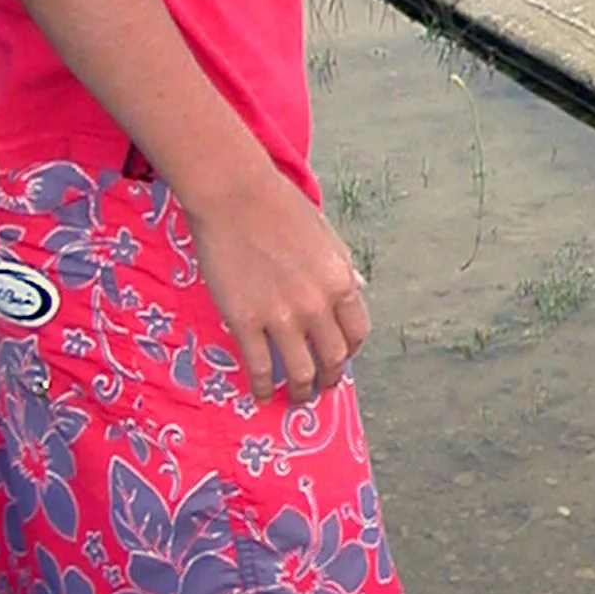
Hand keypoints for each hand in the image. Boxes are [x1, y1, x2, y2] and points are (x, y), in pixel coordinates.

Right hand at [187, 164, 370, 401]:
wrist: (234, 194)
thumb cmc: (279, 206)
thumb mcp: (326, 235)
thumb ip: (343, 267)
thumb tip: (360, 289)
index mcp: (340, 281)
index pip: (357, 333)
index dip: (349, 352)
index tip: (339, 359)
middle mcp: (317, 304)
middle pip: (333, 358)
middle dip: (329, 379)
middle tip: (321, 387)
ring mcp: (281, 316)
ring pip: (300, 372)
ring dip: (301, 392)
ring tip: (295, 398)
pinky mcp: (246, 321)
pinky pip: (260, 367)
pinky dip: (263, 387)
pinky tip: (261, 394)